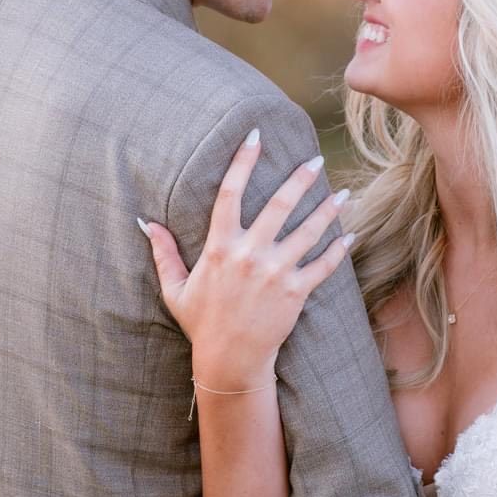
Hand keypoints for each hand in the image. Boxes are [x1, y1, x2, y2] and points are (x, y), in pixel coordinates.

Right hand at [139, 130, 352, 379]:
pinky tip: (350, 234)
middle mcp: (249, 254)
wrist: (229, 360)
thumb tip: (145, 223)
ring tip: (343, 193)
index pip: (230, 193)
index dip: (242, 161)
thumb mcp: (176, 288)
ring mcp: (275, 273)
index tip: (255, 136)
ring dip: (328, 209)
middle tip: (316, 159)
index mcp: (219, 247)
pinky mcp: (296, 292)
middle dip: (300, 178)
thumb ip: (164, 253)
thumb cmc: (201, 323)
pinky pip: (323, 265)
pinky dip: (338, 249)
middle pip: (279, 205)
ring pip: (308, 231)